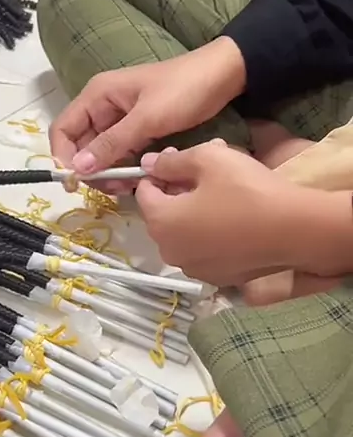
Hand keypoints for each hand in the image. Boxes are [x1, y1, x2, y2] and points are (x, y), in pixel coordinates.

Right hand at [49, 37, 246, 181]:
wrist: (224, 76)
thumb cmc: (184, 90)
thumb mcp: (147, 118)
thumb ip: (112, 143)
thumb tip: (78, 169)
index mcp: (97, 96)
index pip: (63, 130)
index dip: (64, 157)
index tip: (79, 182)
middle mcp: (103, 108)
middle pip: (81, 146)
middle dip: (92, 171)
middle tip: (113, 189)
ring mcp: (121, 120)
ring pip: (101, 154)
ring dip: (109, 173)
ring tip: (128, 187)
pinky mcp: (139, 131)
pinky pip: (121, 154)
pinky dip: (125, 168)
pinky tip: (138, 180)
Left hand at [135, 142, 351, 286]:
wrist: (294, 231)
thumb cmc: (247, 190)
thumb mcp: (208, 159)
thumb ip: (171, 161)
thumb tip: (149, 163)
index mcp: (160, 222)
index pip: (143, 192)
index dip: (158, 172)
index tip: (179, 159)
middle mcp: (169, 251)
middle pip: (162, 214)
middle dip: (176, 191)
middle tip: (205, 172)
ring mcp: (193, 269)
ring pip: (183, 233)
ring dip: (193, 213)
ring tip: (221, 194)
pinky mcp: (217, 278)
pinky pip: (203, 249)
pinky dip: (209, 234)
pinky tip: (233, 220)